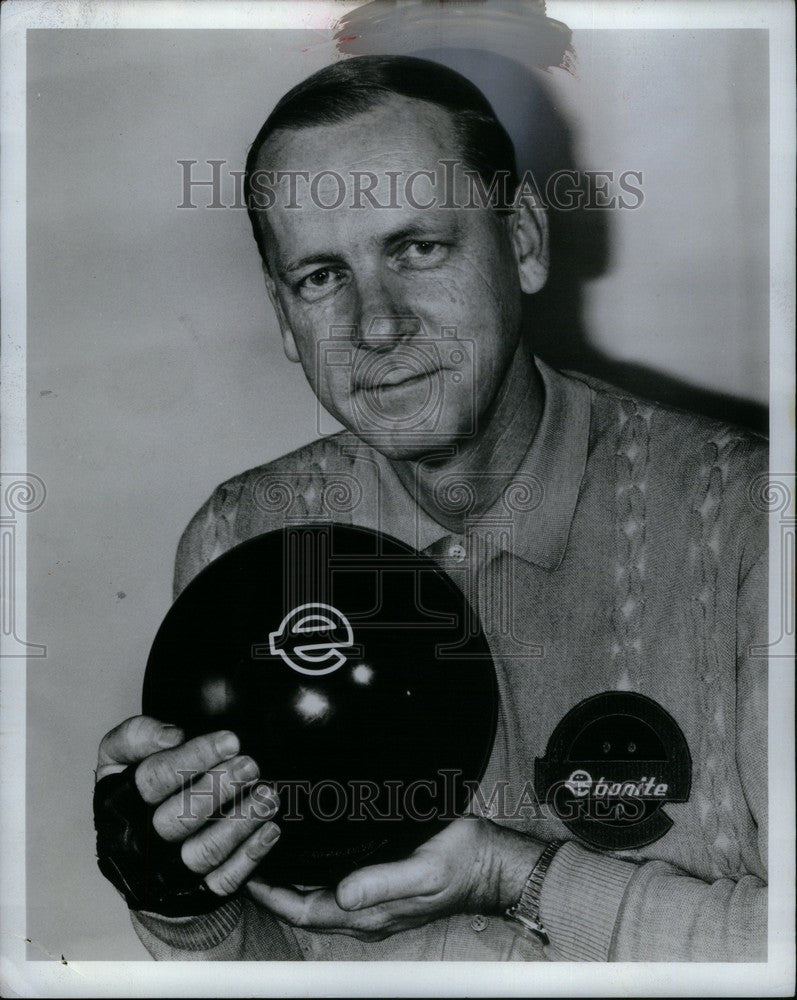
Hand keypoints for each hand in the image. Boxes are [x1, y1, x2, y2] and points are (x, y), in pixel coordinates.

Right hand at [96, 715, 279, 900]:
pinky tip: (269, 829)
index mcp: (118, 804)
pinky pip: (224, 880)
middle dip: (219, 789)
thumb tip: (172, 736)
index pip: (154, 779)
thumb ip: (136, 737)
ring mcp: (168, 872)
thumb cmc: (138, 793)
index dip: (194, 758)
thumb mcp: (121, 759)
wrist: (138, 855)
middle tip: (251, 766)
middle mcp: (139, 842)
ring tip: (267, 796)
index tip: (231, 741)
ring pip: (204, 852)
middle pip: (178, 818)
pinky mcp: (195, 893)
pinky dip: (250, 855)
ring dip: (240, 822)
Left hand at [247, 816, 542, 941]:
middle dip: (275, 889)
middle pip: (307, 906)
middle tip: (248, 858)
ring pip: (320, 896)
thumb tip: (341, 893)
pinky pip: (337, 884)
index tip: (247, 876)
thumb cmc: (463, 863)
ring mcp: (375, 900)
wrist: (493, 863)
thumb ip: (382, 883)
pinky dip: (315, 872)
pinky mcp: (384, 883)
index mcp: (372, 912)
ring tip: (268, 852)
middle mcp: (368, 911)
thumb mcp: (425, 871)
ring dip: (292, 880)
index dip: (274, 895)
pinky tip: (308, 852)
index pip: (308, 910)